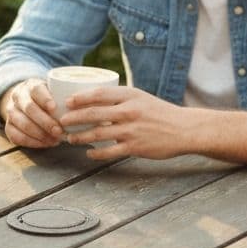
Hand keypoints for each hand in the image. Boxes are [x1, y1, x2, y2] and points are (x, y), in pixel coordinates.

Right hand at [0, 78, 63, 147]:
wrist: (25, 101)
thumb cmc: (46, 98)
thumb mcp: (52, 91)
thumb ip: (63, 96)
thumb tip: (84, 106)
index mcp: (30, 85)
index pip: (36, 89)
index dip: (45, 99)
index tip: (55, 108)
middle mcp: (17, 97)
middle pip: (29, 109)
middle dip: (45, 122)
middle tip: (59, 131)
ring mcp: (11, 112)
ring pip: (23, 124)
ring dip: (40, 134)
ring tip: (55, 140)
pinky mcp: (8, 127)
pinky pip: (17, 137)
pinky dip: (33, 142)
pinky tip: (46, 143)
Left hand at [63, 87, 189, 160]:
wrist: (184, 129)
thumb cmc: (160, 113)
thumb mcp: (141, 98)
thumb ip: (121, 99)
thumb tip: (96, 100)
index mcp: (130, 95)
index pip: (99, 94)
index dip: (80, 98)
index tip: (67, 102)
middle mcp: (129, 111)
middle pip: (93, 113)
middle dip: (74, 118)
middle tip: (62, 121)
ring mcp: (131, 130)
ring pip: (97, 133)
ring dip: (80, 136)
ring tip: (70, 138)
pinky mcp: (134, 147)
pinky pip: (109, 151)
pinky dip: (96, 152)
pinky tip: (89, 152)